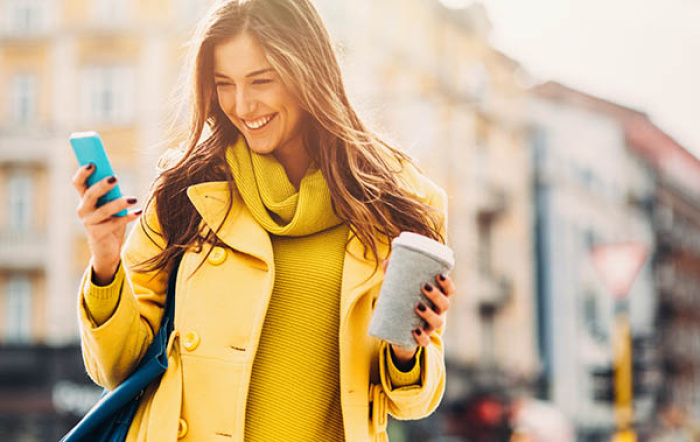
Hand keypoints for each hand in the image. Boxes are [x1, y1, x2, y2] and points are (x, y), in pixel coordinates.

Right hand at [72, 163, 141, 284]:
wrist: (108, 249)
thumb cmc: (110, 221)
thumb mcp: (110, 204)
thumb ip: (111, 192)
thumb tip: (114, 177)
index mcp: (84, 199)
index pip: (78, 182)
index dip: (82, 172)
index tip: (92, 163)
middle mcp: (83, 210)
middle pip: (90, 194)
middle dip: (102, 185)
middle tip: (115, 178)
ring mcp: (89, 223)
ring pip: (103, 210)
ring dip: (119, 203)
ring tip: (134, 199)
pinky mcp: (97, 234)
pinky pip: (114, 223)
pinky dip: (128, 217)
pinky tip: (138, 212)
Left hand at [382, 259, 455, 364]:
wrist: (400, 332)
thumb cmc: (405, 303)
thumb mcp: (401, 290)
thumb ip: (395, 276)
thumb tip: (386, 261)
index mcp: (437, 299)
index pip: (449, 291)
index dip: (447, 283)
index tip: (439, 275)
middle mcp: (438, 313)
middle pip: (445, 305)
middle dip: (437, 295)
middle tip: (425, 286)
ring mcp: (431, 326)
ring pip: (438, 322)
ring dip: (430, 314)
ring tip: (418, 305)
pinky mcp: (422, 339)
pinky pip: (426, 341)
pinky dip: (422, 337)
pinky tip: (416, 331)